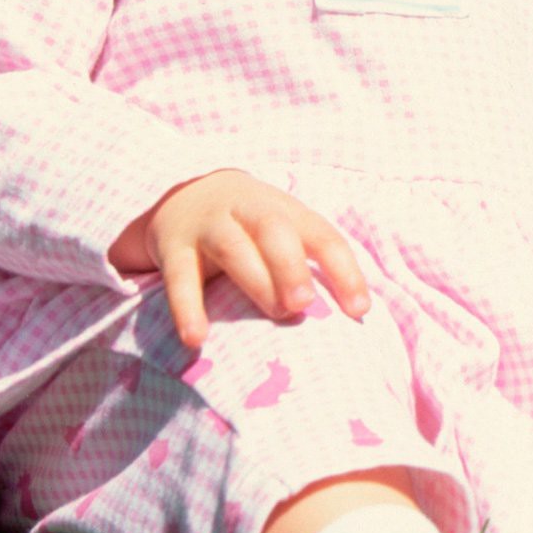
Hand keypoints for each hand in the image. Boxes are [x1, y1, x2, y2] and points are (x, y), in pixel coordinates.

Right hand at [109, 170, 367, 350]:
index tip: (359, 310)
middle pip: (274, 232)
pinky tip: (196, 337)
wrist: (190, 195)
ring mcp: (210, 227)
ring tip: (276, 314)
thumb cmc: (255, 229)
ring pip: (233, 248)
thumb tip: (353, 316)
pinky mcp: (173, 247)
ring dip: (256, 281)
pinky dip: (187, 308)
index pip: (323, 237)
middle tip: (304, 303)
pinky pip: (179, 278)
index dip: (344, 271)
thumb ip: (314, 266)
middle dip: (292, 266)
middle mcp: (250, 212)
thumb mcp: (288, 233)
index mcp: (288, 212)